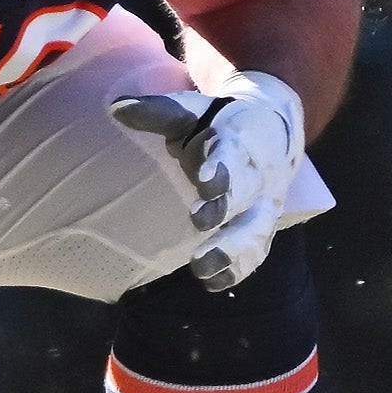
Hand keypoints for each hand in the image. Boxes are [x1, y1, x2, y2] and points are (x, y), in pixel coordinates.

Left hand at [112, 69, 307, 292]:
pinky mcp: (265, 225)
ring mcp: (265, 203)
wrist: (276, 128)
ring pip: (257, 229)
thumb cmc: (220, 122)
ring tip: (203, 270)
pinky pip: (258, 251)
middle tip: (199, 224)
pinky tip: (215, 284)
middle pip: (247, 193)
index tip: (204, 181)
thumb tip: (116, 108)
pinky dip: (240, 269)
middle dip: (226, 209)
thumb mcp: (193, 110)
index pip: (233, 153)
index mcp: (240, 140)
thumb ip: (158, 112)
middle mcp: (258, 174)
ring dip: (233, 250)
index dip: (221, 168)